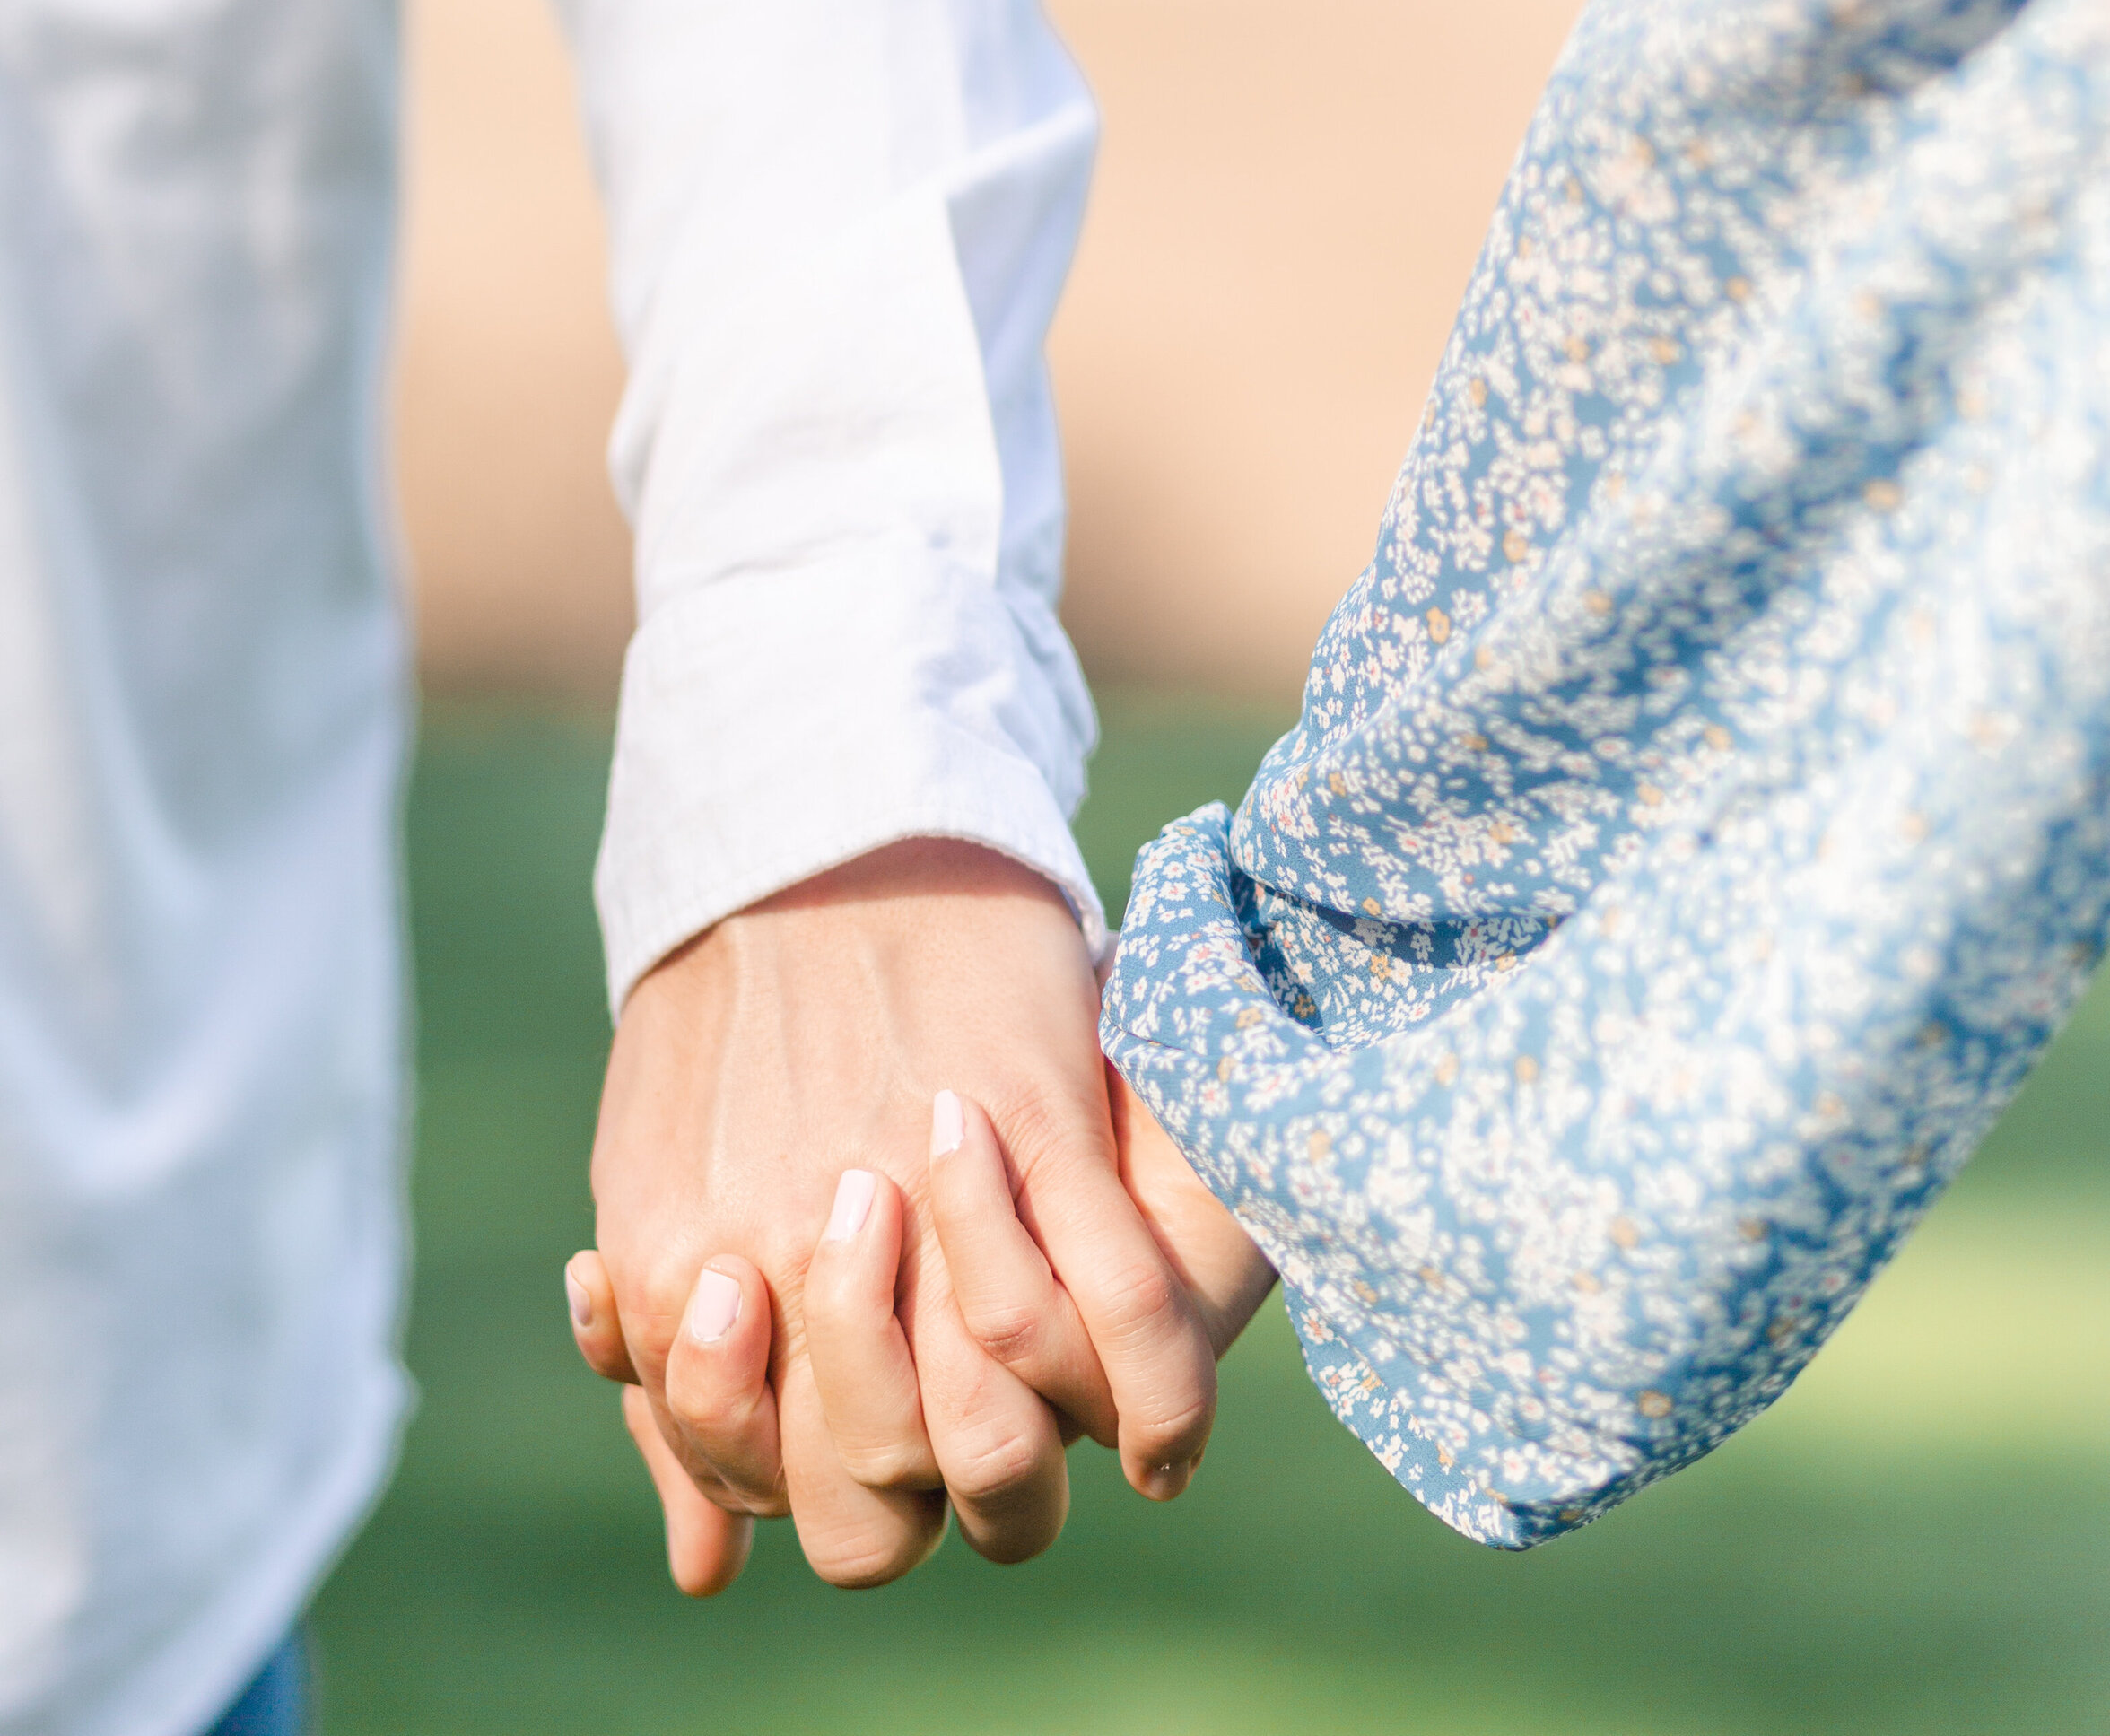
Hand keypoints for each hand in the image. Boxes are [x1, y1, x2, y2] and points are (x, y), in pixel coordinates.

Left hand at [575, 839, 1219, 1588]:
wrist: (819, 820)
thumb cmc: (731, 1006)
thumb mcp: (658, 1190)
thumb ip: (678, 1377)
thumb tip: (705, 1573)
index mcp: (692, 1276)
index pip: (779, 1495)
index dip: (845, 1501)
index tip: (902, 1467)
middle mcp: (796, 1261)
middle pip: (884, 1491)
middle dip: (938, 1492)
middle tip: (975, 1439)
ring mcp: (922, 1201)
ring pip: (999, 1427)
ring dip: (1032, 1439)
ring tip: (1057, 1407)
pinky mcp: (1036, 1125)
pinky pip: (1119, 1313)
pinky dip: (1158, 1403)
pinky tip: (1168, 1443)